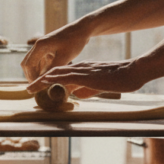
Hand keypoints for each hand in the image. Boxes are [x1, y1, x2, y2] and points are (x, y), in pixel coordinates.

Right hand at [22, 23, 93, 80]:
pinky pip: (40, 60)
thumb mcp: (65, 57)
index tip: (37, 87)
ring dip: (35, 72)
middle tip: (38, 87)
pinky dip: (41, 69)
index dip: (31, 77)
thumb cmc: (75, 41)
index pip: (29, 65)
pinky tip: (48, 76)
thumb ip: (52, 69)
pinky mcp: (47, 48)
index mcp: (40, 46)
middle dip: (31, 76)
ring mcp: (42, 46)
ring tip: (42, 83)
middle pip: (27, 64)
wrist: (83, 28)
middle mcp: (38, 45)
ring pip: (33, 62)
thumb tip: (43, 81)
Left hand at [26, 60, 144, 95]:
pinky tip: (44, 81)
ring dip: (42, 81)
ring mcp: (83, 70)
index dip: (48, 80)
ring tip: (30, 88)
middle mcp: (81, 68)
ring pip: (57, 73)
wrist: (134, 71)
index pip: (62, 74)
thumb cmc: (121, 79)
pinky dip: (53, 79)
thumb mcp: (100, 87)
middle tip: (28, 89)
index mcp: (84, 70)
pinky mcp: (87, 75)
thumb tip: (76, 95)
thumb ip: (87, 90)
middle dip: (40, 81)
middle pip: (55, 73)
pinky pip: (66, 76)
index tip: (38, 87)